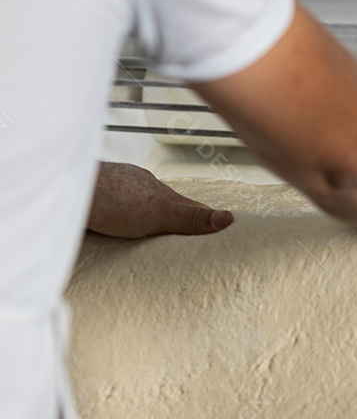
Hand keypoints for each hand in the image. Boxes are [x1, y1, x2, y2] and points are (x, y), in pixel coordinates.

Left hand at [87, 163, 233, 238]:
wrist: (68, 193)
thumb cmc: (111, 200)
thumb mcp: (159, 214)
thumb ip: (190, 219)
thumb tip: (226, 219)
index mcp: (157, 189)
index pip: (188, 204)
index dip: (203, 215)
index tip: (218, 224)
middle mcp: (137, 186)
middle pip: (163, 202)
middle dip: (176, 216)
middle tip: (190, 231)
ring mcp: (115, 190)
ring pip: (138, 204)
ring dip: (147, 217)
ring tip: (155, 232)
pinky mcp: (95, 200)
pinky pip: (115, 210)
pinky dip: (122, 218)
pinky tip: (118, 226)